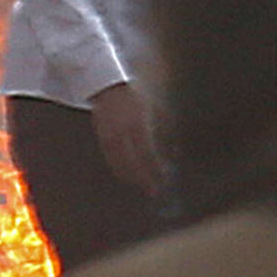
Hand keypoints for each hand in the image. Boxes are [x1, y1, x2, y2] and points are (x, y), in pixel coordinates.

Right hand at [91, 83, 165, 197]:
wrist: (107, 85)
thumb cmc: (135, 97)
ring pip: (119, 163)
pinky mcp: (101, 137)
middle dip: (144, 179)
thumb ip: (164, 128)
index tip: (163, 179)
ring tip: (141, 186)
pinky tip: (125, 175)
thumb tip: (175, 149)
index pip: (148, 153)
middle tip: (153, 190)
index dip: (155, 169)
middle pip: (133, 162)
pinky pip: (110, 159)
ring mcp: (110, 135)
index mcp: (138, 124)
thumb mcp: (153, 109)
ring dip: (131, 177)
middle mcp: (122, 132)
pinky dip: (118, 169)